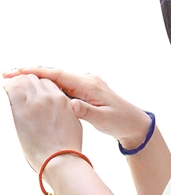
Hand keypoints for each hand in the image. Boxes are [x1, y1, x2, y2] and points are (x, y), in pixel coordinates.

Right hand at [2, 65, 150, 146]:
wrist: (134, 123)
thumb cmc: (120, 122)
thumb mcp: (104, 120)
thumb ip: (86, 112)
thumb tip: (70, 105)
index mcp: (88, 84)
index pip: (58, 75)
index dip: (37, 72)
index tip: (18, 72)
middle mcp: (85, 79)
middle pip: (53, 73)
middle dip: (31, 73)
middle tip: (8, 74)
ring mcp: (85, 83)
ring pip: (56, 78)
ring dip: (37, 78)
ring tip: (15, 80)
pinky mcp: (84, 90)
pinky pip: (62, 85)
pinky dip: (47, 86)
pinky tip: (35, 90)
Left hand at [3, 74, 82, 171]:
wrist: (60, 160)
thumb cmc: (67, 148)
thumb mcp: (73, 123)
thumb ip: (66, 110)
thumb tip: (59, 109)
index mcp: (62, 100)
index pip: (45, 82)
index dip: (36, 86)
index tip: (29, 91)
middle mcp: (49, 97)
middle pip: (32, 79)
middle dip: (24, 83)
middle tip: (16, 91)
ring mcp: (35, 102)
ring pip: (21, 80)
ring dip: (15, 84)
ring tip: (8, 91)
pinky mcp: (22, 110)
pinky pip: (11, 89)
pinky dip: (6, 88)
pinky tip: (4, 92)